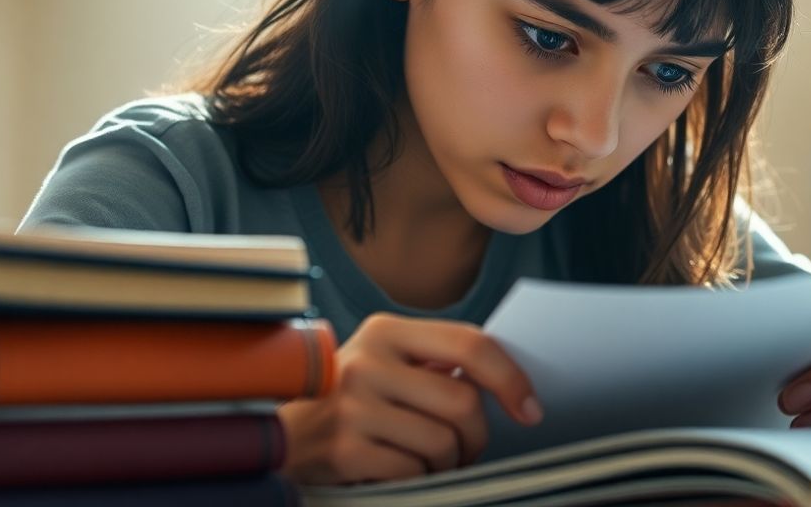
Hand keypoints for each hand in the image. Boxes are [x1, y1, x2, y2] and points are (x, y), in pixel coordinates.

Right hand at [276, 312, 541, 483]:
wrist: (279, 436)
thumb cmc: (349, 401)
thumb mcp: (386, 365)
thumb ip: (436, 363)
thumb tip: (510, 381)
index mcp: (386, 331)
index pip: (470, 343)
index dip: (511, 378)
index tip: (530, 409)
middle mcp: (368, 360)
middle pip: (463, 402)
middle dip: (475, 437)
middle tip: (463, 450)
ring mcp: (353, 405)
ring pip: (443, 443)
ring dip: (445, 463)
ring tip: (422, 460)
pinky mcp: (345, 450)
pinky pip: (413, 471)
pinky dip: (415, 479)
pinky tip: (394, 470)